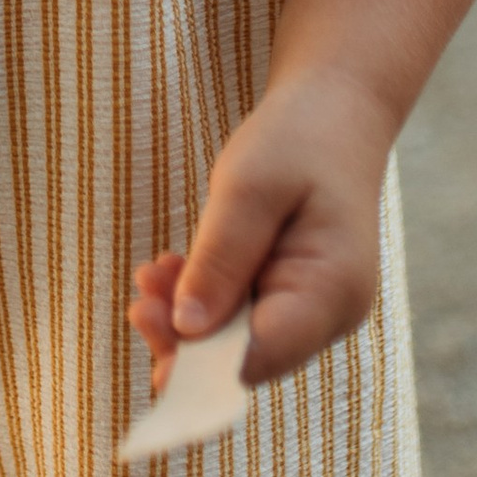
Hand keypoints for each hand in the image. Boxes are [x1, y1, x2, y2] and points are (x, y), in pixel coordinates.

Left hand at [127, 73, 395, 394]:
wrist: (337, 110)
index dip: (204, 366)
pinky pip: (242, 314)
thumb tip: (186, 331)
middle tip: (139, 301)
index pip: (263, 355)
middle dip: (187, 336)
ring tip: (150, 276)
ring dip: (188, 315)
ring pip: (239, 338)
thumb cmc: (298, 138)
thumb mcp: (249, 186)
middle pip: (248, 356)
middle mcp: (330, 313)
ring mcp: (315, 307)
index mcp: (332, 290)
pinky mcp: (294, 295)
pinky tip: (171, 269)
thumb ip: (220, 258)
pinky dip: (204, 297)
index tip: (153, 345)